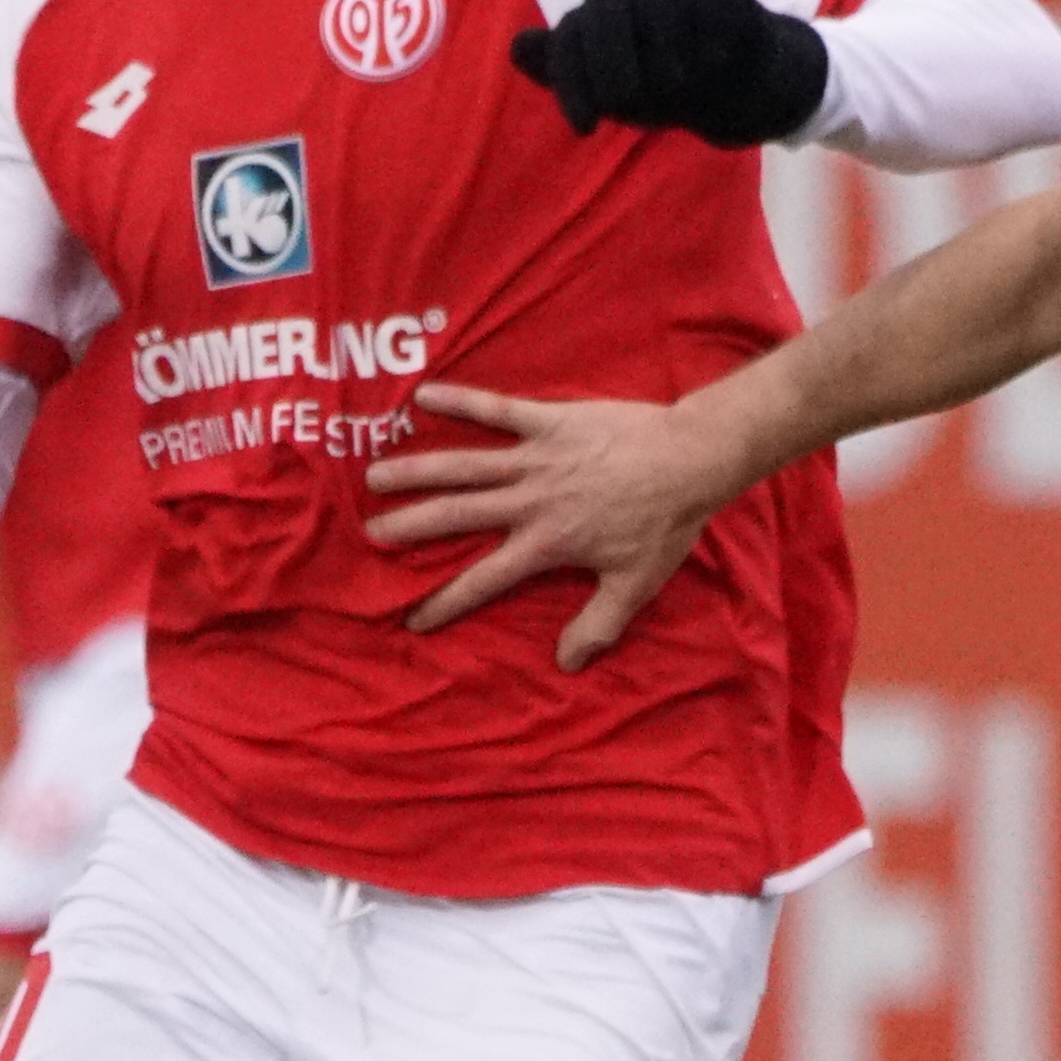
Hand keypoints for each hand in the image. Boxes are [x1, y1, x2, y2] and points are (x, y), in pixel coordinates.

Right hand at [370, 380, 747, 663]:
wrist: (689, 461)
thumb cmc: (664, 524)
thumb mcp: (635, 586)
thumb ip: (598, 626)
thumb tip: (567, 665)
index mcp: (546, 544)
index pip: (484, 580)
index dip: (446, 600)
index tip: (412, 617)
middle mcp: (530, 502)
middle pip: (458, 517)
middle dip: (411, 527)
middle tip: (371, 533)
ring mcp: (536, 459)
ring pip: (465, 466)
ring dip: (418, 470)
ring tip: (375, 475)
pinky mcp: (550, 422)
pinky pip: (498, 410)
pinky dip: (461, 401)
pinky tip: (424, 395)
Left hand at [510, 0, 826, 147]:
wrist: (740, 82)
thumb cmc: (668, 85)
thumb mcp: (614, 89)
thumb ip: (569, 68)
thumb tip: (517, 48)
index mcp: (607, 6)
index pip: (576, 32)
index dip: (574, 80)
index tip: (585, 127)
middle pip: (608, 8)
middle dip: (613, 62)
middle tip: (628, 103)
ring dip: (663, 47)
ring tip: (673, 86)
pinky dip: (711, 31)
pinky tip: (713, 60)